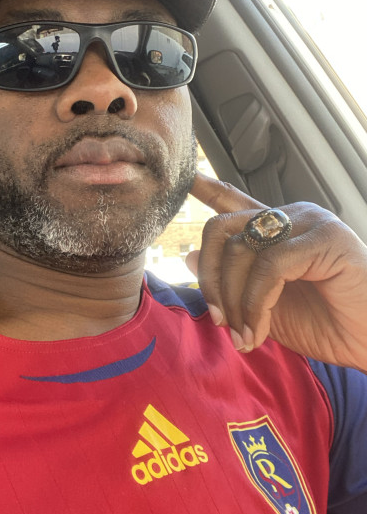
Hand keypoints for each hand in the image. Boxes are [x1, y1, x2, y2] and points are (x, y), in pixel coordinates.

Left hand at [186, 173, 366, 371]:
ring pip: (241, 250)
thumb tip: (191, 255)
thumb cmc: (328, 325)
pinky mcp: (325, 238)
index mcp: (276, 231)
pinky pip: (269, 265)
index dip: (209, 189)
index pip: (234, 202)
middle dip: (210, 279)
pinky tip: (260, 328)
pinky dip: (256, 303)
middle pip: (221, 229)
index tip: (186, 178)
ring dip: (233, 300)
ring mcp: (308, 223)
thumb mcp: (265, 308)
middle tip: (218, 319)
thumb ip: (232, 283)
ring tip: (244, 335)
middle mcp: (290, 218)